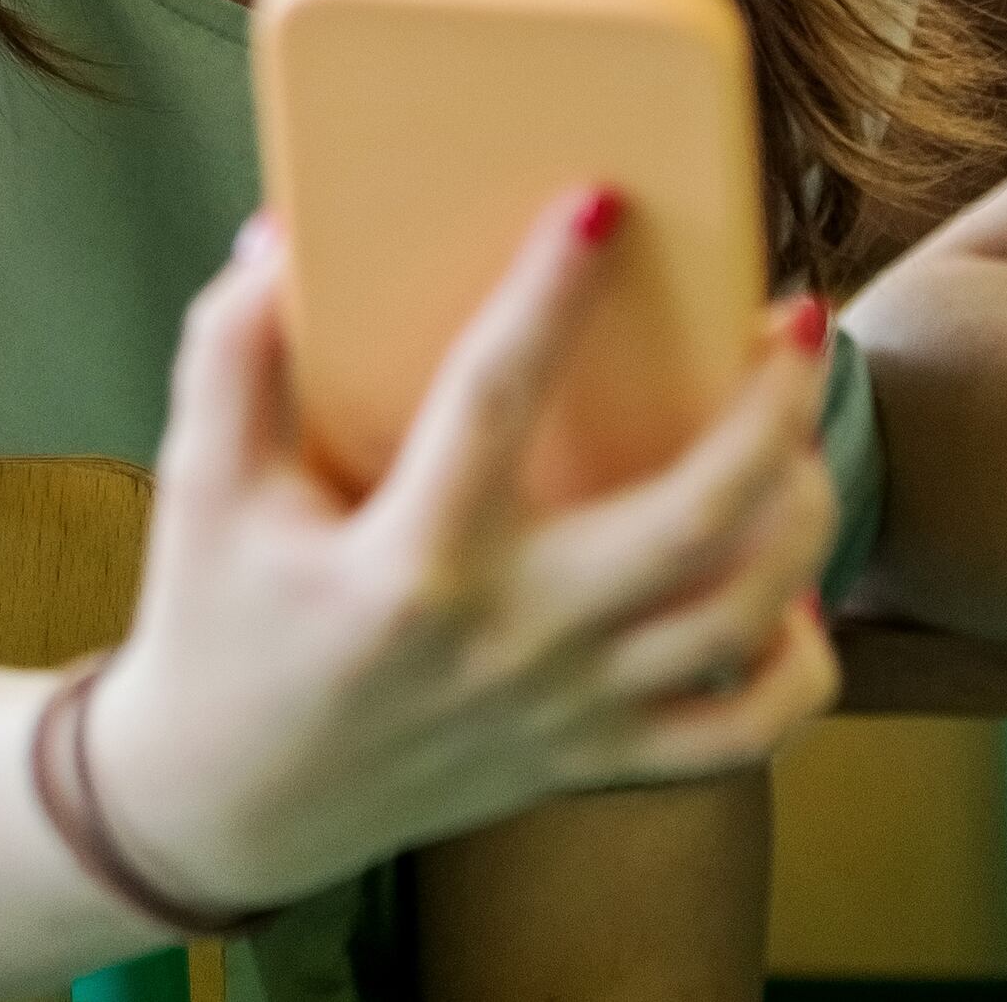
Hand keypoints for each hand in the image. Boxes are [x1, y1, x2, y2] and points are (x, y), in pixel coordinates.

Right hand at [77, 193, 841, 917]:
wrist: (225, 807)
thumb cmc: (218, 625)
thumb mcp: (203, 484)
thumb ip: (233, 351)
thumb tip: (282, 236)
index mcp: (405, 565)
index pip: (492, 400)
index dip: (549, 294)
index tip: (600, 200)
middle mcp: (506, 641)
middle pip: (690, 521)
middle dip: (770, 408)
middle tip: (797, 315)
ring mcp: (564, 710)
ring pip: (741, 620)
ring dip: (803, 513)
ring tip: (801, 426)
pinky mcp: (590, 760)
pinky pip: (740, 735)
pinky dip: (796, 665)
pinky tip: (790, 586)